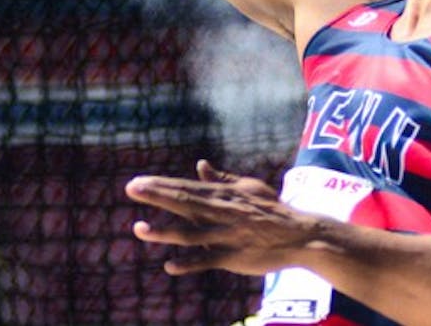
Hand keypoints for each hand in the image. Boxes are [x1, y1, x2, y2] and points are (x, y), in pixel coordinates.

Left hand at [125, 160, 319, 276]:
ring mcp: (227, 235)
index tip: (136, 182)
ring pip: (190, 232)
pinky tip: (169, 266)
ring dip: (163, 232)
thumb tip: (200, 165)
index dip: (160, 185)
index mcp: (223, 195)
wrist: (300, 235)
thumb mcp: (248, 188)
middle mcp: (222, 212)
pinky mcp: (234, 257)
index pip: (185, 188)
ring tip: (138, 228)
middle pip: (183, 202)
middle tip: (130, 188)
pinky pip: (208, 260)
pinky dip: (189, 263)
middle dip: (156, 195)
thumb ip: (221, 179)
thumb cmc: (272, 209)